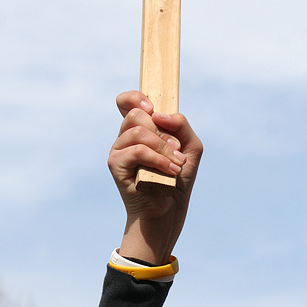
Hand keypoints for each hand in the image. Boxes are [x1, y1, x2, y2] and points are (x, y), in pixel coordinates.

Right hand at [108, 91, 202, 264]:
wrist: (168, 208)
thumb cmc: (177, 178)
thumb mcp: (191, 147)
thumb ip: (182, 125)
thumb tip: (160, 115)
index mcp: (139, 130)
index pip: (126, 102)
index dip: (135, 98)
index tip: (152, 108)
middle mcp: (125, 138)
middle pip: (135, 114)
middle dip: (161, 131)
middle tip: (177, 149)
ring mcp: (118, 150)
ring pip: (138, 131)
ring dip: (163, 146)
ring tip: (177, 164)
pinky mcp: (115, 165)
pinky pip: (137, 150)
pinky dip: (158, 158)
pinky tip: (171, 170)